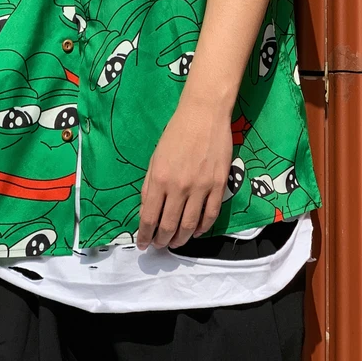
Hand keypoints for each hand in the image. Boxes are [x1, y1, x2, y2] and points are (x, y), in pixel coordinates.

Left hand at [137, 98, 232, 250]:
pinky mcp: (219, 185)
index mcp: (160, 179)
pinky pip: (210, 215)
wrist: (204, 114)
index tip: (143, 244)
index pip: (149, 217)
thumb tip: (146, 210)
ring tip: (176, 243)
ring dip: (181, 239)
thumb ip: (150, 185)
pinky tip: (196, 231)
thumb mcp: (155, 158)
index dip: (145, 235)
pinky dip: (202, 227)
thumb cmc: (176, 133)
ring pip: (190, 226)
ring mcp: (201, 188)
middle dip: (162, 241)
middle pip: (170, 226)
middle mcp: (179, 187)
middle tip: (159, 246)